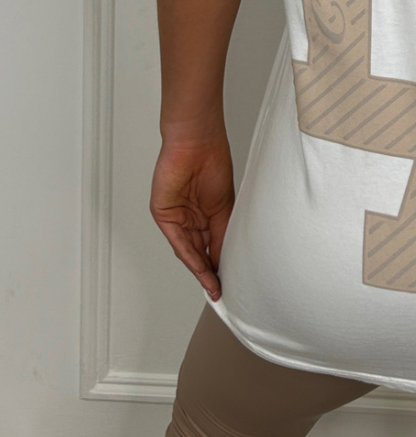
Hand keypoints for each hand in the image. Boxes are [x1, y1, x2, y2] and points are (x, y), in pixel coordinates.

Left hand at [150, 133, 234, 300]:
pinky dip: (191, 258)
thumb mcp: (225, 206)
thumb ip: (222, 235)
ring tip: (215, 287)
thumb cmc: (214, 165)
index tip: (230, 284)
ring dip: (202, 271)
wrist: (196, 145)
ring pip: (189, 251)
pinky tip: (202, 271)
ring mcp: (177, 217)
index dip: (221, 266)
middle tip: (222, 292)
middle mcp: (191, 217)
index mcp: (207, 213)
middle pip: (200, 252)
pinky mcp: (163, 215)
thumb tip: (224, 261)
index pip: (212, 246)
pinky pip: (178, 242)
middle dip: (211, 273)